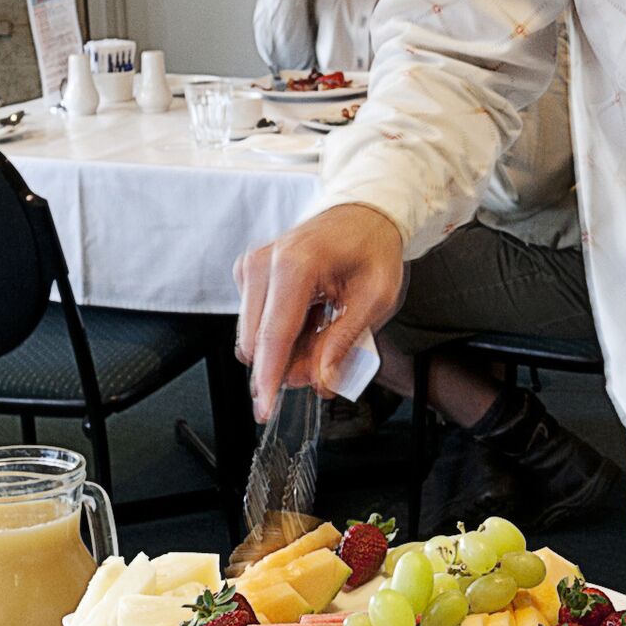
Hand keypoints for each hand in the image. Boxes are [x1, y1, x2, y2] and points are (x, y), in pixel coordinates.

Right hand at [237, 203, 406, 399]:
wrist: (362, 214)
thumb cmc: (372, 247)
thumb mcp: (375, 299)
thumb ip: (343, 342)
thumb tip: (319, 380)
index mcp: (295, 265)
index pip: (273, 337)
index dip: (269, 380)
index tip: (265, 411)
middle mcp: (264, 263)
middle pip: (256, 343)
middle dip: (287, 366)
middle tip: (328, 361)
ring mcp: (252, 267)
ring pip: (252, 337)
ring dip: (287, 349)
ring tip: (324, 326)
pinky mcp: (249, 273)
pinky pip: (255, 322)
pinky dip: (282, 332)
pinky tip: (310, 315)